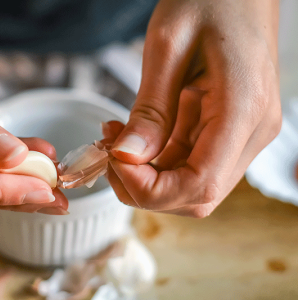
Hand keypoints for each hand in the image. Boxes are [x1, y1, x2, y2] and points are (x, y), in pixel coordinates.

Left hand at [105, 0, 280, 216]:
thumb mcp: (169, 47)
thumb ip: (150, 109)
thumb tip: (127, 157)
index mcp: (243, 110)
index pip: (198, 185)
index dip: (149, 188)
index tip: (114, 161)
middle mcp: (252, 132)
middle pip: (196, 195)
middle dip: (144, 187)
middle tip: (109, 155)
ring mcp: (243, 133)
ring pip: (191, 183)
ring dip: (147, 174)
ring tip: (115, 141)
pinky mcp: (229, 129)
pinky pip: (190, 161)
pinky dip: (156, 160)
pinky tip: (132, 137)